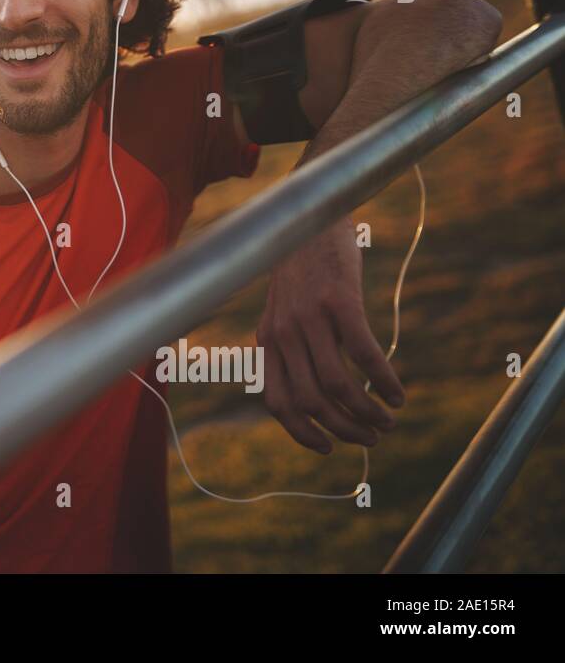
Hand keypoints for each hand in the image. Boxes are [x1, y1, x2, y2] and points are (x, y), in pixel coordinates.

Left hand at [257, 217, 405, 453]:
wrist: (308, 216)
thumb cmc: (300, 267)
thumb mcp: (280, 307)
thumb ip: (288, 343)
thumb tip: (312, 390)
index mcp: (266, 339)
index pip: (277, 401)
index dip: (301, 432)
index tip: (327, 448)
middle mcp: (283, 332)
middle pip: (312, 402)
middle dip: (344, 430)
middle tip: (371, 438)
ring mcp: (309, 317)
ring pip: (338, 386)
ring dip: (367, 414)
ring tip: (388, 421)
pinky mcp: (339, 302)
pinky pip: (364, 355)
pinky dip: (384, 382)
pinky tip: (397, 394)